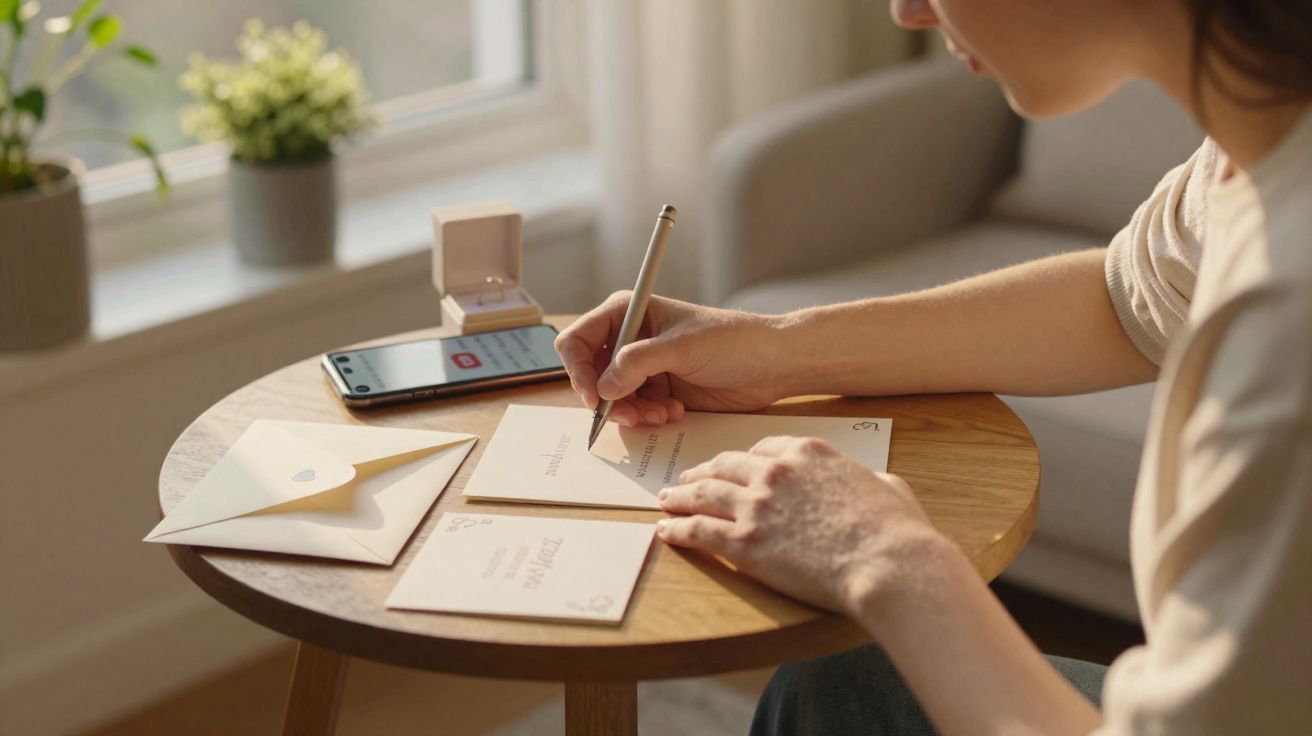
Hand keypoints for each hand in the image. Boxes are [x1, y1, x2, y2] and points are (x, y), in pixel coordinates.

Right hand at [555, 291, 790, 426]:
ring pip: (612, 397)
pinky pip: (635, 409)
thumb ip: (637, 363)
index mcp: (630, 312)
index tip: (595, 396)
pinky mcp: (659, 389)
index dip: (578, 369)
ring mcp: (644, 366)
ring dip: (631, 411)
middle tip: (631, 415)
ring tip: (660, 414)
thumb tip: (602, 387)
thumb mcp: (682, 347)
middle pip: (591, 373)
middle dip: (607, 398)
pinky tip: (673, 413)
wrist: (772, 364)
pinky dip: (647, 416)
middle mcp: (631, 338)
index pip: (579, 339)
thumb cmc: (734, 340)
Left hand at [656, 435, 949, 616]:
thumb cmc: (897, 530)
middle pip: (725, 466)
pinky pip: (699, 531)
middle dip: (702, 472)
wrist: (887, 562)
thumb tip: (876, 484)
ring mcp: (756, 505)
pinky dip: (677, 529)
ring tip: (667, 501)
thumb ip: (871, 480)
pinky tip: (665, 531)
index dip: (741, 460)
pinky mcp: (744, 542)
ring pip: (703, 494)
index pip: (762, 449)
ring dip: (680, 496)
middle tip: (686, 479)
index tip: (731, 467)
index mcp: (809, 452)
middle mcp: (776, 472)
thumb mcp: (889, 486)